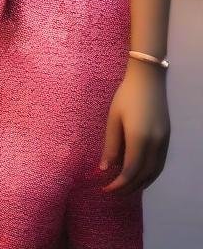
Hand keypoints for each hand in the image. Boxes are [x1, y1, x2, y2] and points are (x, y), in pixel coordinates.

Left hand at [100, 60, 169, 193]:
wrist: (148, 80)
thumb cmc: (125, 96)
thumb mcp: (113, 119)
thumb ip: (111, 145)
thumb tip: (105, 168)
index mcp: (139, 139)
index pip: (130, 171)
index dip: (118, 184)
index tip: (105, 189)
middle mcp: (155, 145)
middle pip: (144, 175)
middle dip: (128, 187)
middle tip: (113, 192)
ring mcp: (164, 142)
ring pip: (154, 172)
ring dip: (140, 183)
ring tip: (125, 188)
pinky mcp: (167, 138)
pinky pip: (159, 164)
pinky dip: (149, 174)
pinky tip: (140, 175)